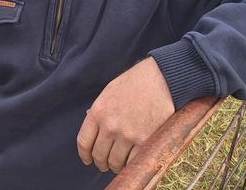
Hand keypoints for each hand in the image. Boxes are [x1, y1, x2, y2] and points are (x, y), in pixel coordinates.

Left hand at [77, 57, 174, 173]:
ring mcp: (127, 135)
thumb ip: (100, 112)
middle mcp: (110, 126)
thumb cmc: (135, 83)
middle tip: (105, 164)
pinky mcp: (145, 141)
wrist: (161, 79)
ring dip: (116, 166)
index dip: (85, 154)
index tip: (88, 159)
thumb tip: (93, 130)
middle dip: (101, 163)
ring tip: (118, 164)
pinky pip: (133, 162)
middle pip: (99, 155)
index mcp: (98, 112)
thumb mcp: (109, 92)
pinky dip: (131, 165)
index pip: (84, 142)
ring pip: (115, 162)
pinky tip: (131, 161)